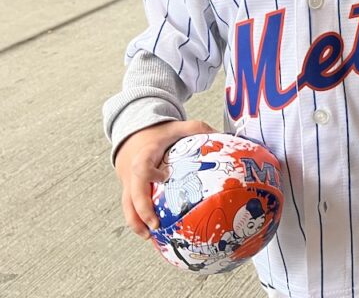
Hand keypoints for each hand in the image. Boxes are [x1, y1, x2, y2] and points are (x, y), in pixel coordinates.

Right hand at [113, 119, 214, 236]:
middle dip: (142, 211)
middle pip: (131, 194)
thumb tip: (225, 136)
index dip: (149, 173)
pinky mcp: (129, 192)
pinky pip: (130, 209)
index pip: (142, 166)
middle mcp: (133, 172)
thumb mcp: (178, 128)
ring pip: (127, 206)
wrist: (134, 136)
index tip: (163, 177)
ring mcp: (128, 184)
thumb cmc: (160, 135)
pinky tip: (151, 234)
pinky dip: (138, 222)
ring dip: (136, 223)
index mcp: (145, 155)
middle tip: (156, 225)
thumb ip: (198, 130)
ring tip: (150, 237)